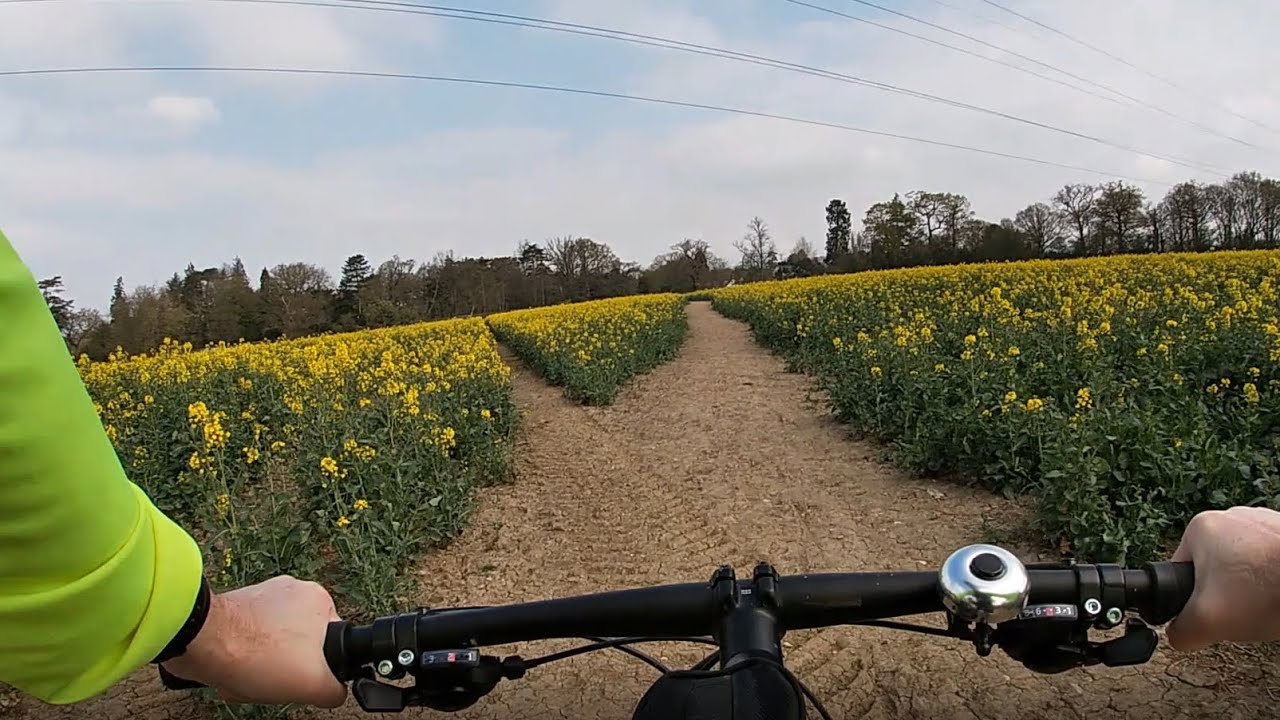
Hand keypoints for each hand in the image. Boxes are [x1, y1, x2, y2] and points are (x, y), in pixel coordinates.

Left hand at [162, 575, 347, 706]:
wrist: (199, 641)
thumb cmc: (255, 652)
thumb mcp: (313, 683)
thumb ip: (335, 690)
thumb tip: (335, 693)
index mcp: (318, 599)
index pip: (332, 643)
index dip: (319, 667)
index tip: (303, 676)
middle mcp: (291, 591)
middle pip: (299, 648)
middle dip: (284, 672)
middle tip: (273, 679)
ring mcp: (260, 598)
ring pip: (271, 648)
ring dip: (260, 670)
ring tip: (248, 677)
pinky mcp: (233, 610)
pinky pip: (247, 644)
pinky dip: (240, 662)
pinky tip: (232, 673)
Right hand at [1166, 506, 1279, 651]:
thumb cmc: (1267, 590)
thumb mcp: (1206, 621)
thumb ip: (1180, 632)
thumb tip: (1178, 635)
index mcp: (1201, 527)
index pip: (1182, 571)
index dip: (1196, 598)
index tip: (1217, 609)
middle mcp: (1232, 516)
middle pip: (1217, 569)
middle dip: (1229, 593)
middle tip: (1244, 609)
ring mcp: (1265, 522)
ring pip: (1247, 567)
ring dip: (1255, 587)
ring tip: (1268, 601)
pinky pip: (1273, 563)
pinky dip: (1276, 580)